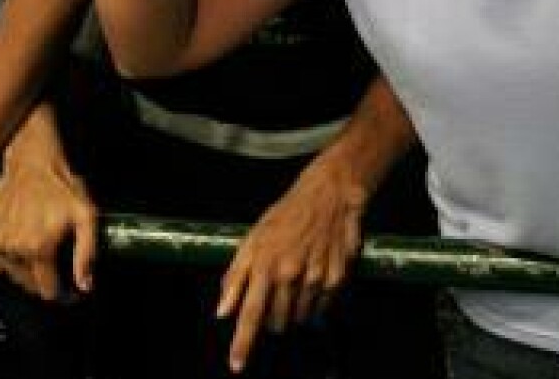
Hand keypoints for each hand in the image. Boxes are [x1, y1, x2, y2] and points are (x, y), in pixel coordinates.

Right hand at [0, 152, 97, 300]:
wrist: (32, 162)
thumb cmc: (61, 187)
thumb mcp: (85, 217)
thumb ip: (86, 254)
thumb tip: (84, 285)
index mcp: (37, 248)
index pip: (45, 289)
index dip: (59, 293)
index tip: (65, 290)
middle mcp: (13, 247)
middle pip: (26, 283)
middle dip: (40, 279)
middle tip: (51, 265)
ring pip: (10, 270)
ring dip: (23, 266)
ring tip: (35, 246)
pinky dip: (6, 253)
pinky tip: (19, 239)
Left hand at [218, 162, 367, 372]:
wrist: (328, 196)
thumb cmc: (284, 217)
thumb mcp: (252, 239)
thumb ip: (235, 277)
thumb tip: (222, 312)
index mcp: (265, 265)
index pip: (250, 314)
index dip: (243, 343)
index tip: (236, 366)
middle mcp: (290, 275)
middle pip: (276, 322)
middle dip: (270, 318)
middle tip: (273, 294)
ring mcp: (316, 279)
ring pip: (299, 318)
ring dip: (291, 312)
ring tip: (293, 284)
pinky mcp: (336, 279)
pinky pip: (321, 309)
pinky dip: (313, 304)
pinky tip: (311, 281)